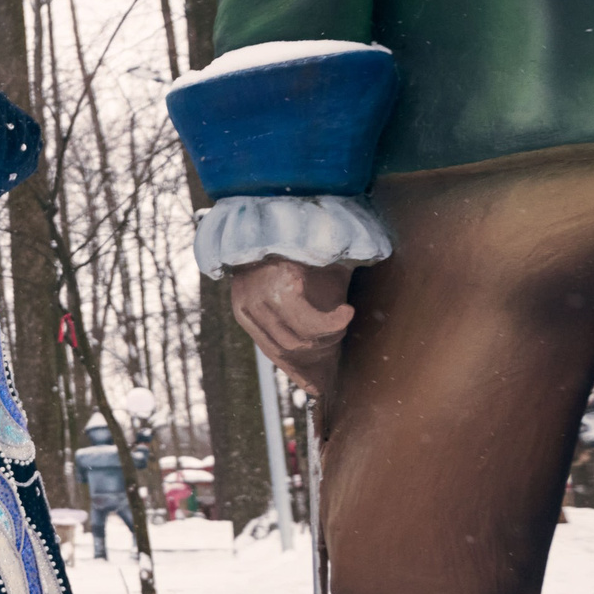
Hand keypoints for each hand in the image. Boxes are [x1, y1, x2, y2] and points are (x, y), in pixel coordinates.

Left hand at [229, 256, 353, 395]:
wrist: (290, 207)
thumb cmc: (302, 248)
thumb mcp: (303, 288)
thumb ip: (307, 320)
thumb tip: (318, 379)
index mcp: (248, 311)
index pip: (273, 352)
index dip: (298, 370)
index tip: (318, 386)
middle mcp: (247, 307)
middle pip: (287, 351)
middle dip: (321, 352)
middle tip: (342, 332)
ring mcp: (259, 298)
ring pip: (299, 340)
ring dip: (328, 336)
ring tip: (343, 318)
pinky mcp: (277, 287)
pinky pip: (308, 322)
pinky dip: (332, 323)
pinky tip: (346, 312)